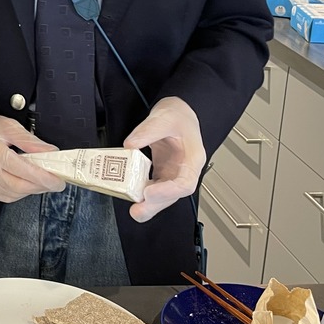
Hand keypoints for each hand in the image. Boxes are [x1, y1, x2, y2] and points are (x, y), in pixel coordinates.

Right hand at [0, 110, 64, 201]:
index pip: (23, 171)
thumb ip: (30, 141)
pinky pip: (5, 197)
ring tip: (42, 181)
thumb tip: (50, 152)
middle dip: (41, 186)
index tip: (58, 180)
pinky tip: (26, 184)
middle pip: (19, 186)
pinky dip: (19, 192)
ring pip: (14, 194)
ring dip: (31, 190)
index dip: (43, 178)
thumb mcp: (9, 127)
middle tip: (56, 183)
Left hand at [124, 97, 205, 222]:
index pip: (185, 183)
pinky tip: (132, 195)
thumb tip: (130, 144)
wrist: (179, 112)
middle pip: (173, 195)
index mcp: (193, 158)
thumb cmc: (179, 116)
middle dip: (155, 205)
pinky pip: (154, 187)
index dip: (167, 191)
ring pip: (164, 195)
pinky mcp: (163, 172)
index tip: (149, 192)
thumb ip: (147, 130)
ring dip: (149, 204)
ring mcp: (174, 172)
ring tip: (134, 210)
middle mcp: (185, 170)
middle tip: (138, 212)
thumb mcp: (164, 117)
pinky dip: (143, 193)